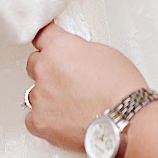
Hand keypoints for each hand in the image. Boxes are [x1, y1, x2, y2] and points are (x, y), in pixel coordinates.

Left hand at [24, 23, 146, 152]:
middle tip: (68, 80)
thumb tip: (74, 57)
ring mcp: (40, 96)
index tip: (46, 44)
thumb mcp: (103, 53)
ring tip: (72, 104)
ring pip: (34, 92)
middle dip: (47, 69)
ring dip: (47, 96)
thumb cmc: (121, 88)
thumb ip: (78, 50)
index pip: (41, 35)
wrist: (124, 120)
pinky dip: (46, 119)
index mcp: (59, 47)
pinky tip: (63, 120)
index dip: (47, 42)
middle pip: (34, 63)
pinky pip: (33, 117)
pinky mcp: (39, 121)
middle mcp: (45, 69)